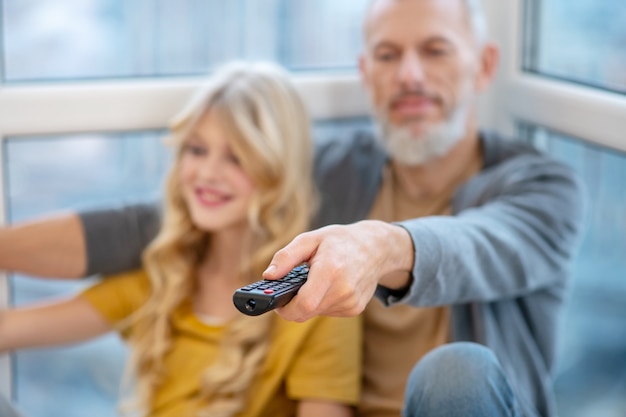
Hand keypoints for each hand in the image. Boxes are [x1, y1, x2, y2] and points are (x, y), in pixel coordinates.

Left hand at [263, 220, 413, 321]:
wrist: (377, 248)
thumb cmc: (340, 241)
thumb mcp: (310, 239)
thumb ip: (286, 257)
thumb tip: (268, 276)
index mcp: (330, 270)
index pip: (304, 304)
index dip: (285, 308)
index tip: (277, 302)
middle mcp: (343, 290)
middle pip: (306, 311)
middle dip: (295, 303)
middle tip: (294, 286)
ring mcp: (351, 302)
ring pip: (316, 313)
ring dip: (310, 301)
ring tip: (317, 280)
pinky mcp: (355, 309)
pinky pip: (328, 311)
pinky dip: (322, 302)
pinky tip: (329, 286)